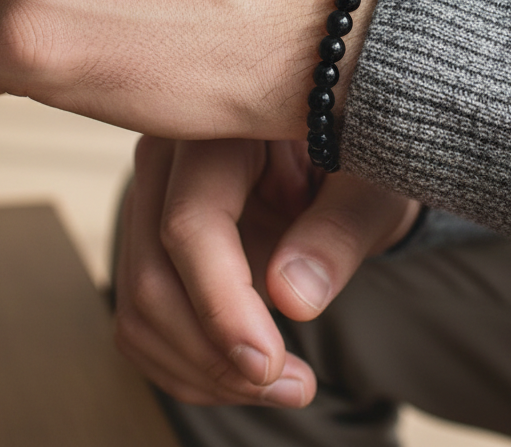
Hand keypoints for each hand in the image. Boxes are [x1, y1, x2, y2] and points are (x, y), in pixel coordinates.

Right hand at [113, 135, 419, 406]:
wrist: (344, 152)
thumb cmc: (363, 160)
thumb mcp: (370, 186)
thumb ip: (337, 231)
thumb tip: (293, 297)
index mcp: (222, 124)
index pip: (192, 222)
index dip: (222, 305)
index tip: (270, 364)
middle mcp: (168, 156)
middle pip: (154, 275)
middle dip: (216, 354)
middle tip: (294, 386)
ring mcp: (149, 199)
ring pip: (140, 306)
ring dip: (203, 369)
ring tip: (284, 384)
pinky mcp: (146, 240)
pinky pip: (140, 317)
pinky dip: (187, 364)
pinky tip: (248, 374)